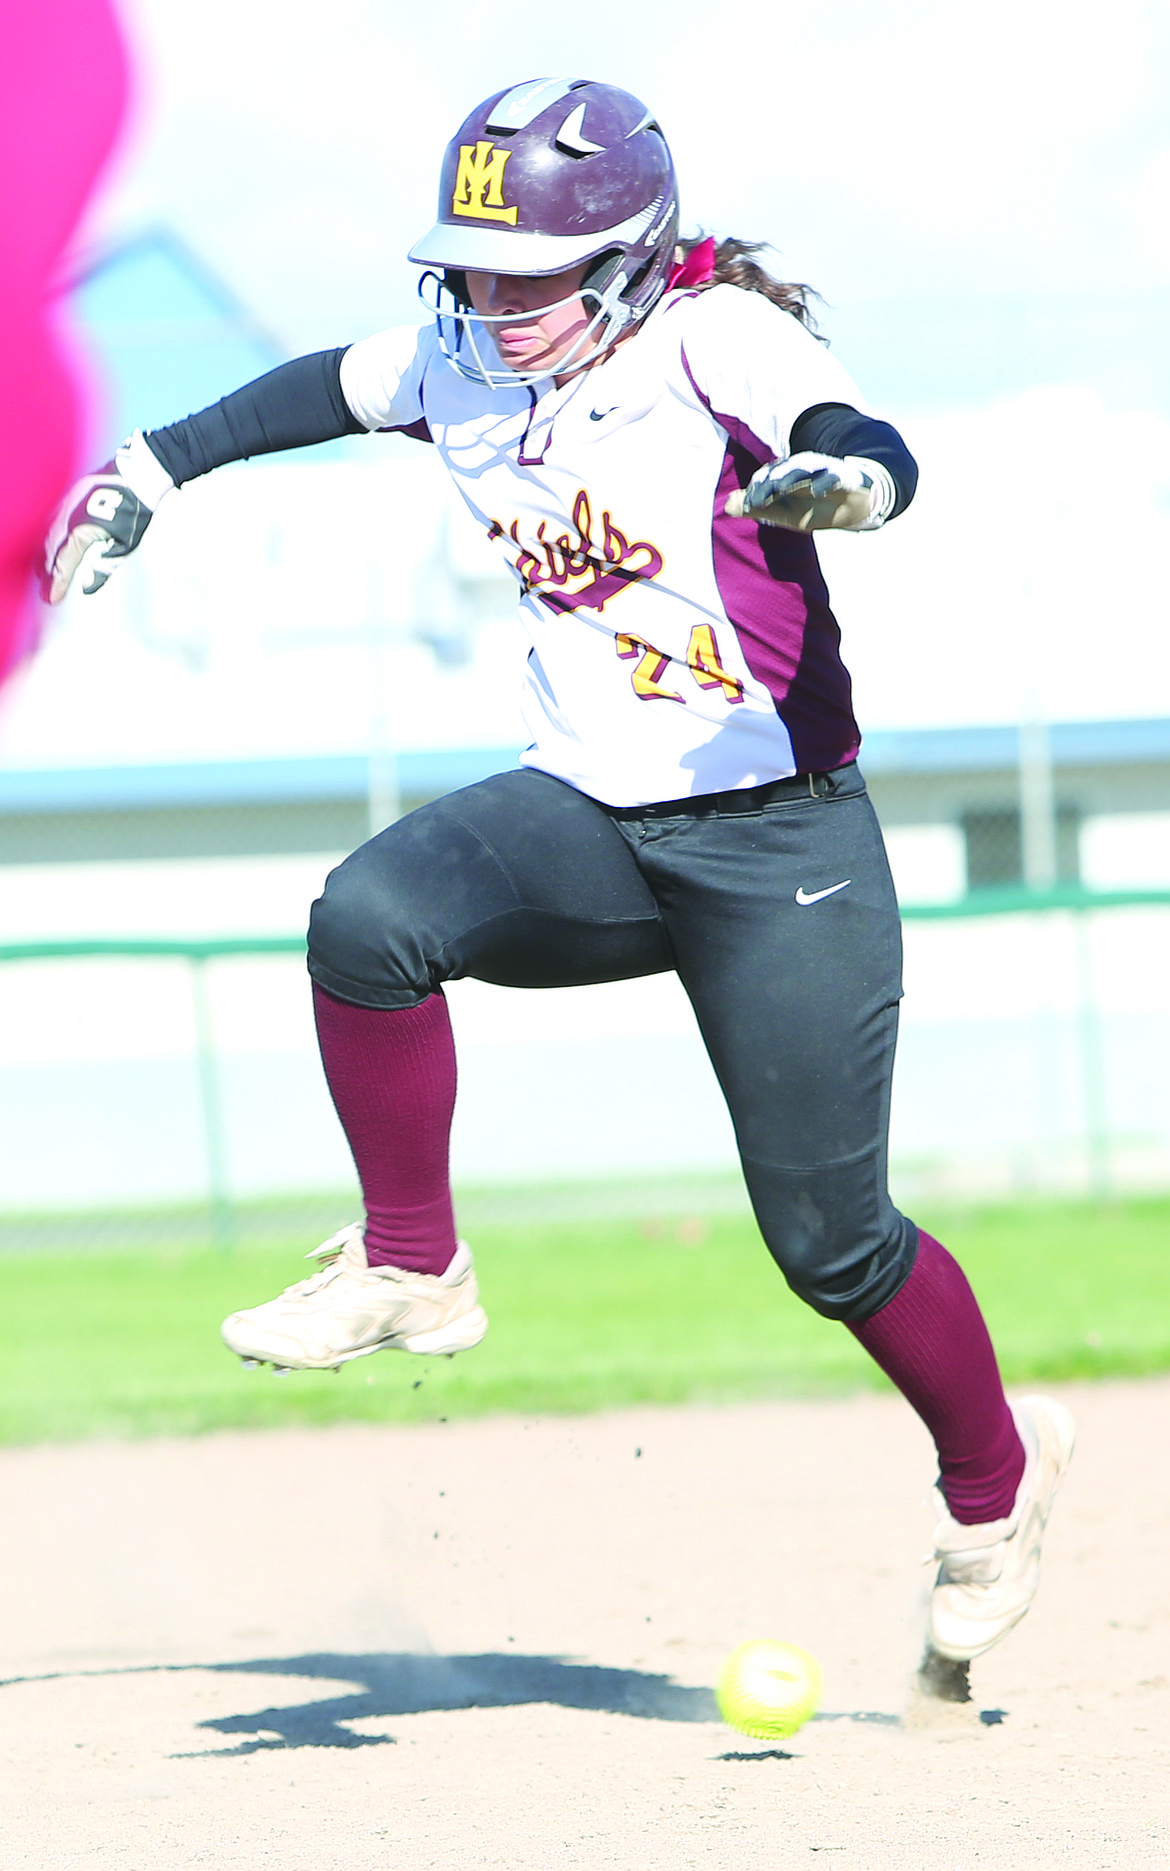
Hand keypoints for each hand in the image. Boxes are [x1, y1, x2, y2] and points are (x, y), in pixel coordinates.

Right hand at [40, 430, 173, 602]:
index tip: (52, 598)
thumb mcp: (125, 545)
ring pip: (46, 539)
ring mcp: (62, 508)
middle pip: (49, 553)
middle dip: (48, 574)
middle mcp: (66, 519)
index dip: (56, 583)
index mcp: (80, 531)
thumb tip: (88, 586)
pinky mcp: (64, 501)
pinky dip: (49, 542)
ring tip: (48, 575)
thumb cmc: (132, 510)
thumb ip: (105, 567)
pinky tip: (53, 551)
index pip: (63, 564)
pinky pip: (50, 526)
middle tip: (49, 592)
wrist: (134, 476)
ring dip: (46, 559)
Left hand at [724, 452, 878, 532]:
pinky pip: (833, 479)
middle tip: (757, 502)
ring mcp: (822, 471)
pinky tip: (818, 492)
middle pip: (782, 471)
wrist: (853, 507)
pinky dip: (825, 483)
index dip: (757, 489)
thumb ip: (758, 508)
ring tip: (779, 489)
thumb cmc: (814, 508)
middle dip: (769, 484)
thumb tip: (726, 505)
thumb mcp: (784, 513)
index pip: (767, 476)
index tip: (749, 505)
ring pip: (804, 470)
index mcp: (787, 475)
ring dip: (791, 479)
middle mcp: (803, 468)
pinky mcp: (842, 478)